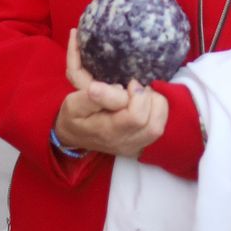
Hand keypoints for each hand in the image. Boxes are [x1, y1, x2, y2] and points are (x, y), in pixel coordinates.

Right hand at [53, 30, 168, 157]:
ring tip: (143, 95)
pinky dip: (158, 114)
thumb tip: (100, 87)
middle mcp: (124, 143)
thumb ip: (92, 97)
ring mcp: (133, 147)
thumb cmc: (74, 116)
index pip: (135, 117)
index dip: (137, 96)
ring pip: (158, 128)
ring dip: (156, 106)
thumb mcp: (74, 103)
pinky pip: (158, 130)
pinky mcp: (140, 145)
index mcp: (108, 131)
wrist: (73, 135)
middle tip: (138, 89)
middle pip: (153, 125)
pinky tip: (146, 104)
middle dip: (150, 99)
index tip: (129, 83)